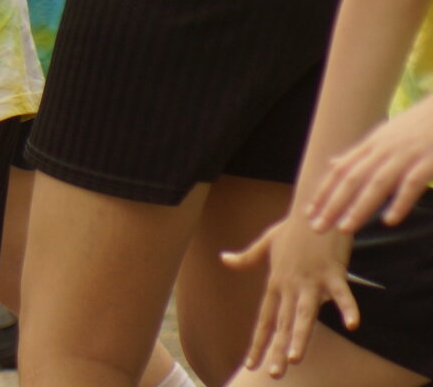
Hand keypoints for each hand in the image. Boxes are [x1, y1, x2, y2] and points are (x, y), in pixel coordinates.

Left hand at [221, 217, 357, 377]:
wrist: (313, 205)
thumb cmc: (292, 228)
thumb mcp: (265, 243)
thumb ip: (246, 257)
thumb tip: (223, 259)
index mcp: (275, 282)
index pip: (264, 318)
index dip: (258, 341)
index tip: (251, 363)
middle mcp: (290, 284)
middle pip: (282, 322)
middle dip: (277, 348)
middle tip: (273, 373)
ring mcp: (311, 279)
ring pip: (304, 312)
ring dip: (300, 335)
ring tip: (295, 357)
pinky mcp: (332, 271)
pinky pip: (341, 293)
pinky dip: (347, 307)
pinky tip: (352, 325)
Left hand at [309, 98, 432, 233]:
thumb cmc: (418, 125)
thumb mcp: (383, 135)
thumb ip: (359, 153)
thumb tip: (333, 163)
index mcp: (371, 144)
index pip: (341, 171)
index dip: (324, 192)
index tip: (309, 213)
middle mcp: (383, 149)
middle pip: (353, 179)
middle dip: (333, 204)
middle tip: (317, 227)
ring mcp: (406, 155)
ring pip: (377, 182)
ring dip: (360, 206)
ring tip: (345, 228)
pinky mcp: (429, 161)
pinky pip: (412, 183)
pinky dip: (400, 201)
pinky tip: (389, 220)